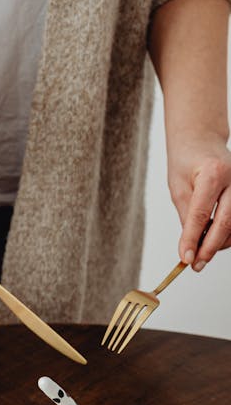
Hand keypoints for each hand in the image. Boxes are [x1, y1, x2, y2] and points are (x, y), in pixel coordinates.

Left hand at [168, 134, 230, 268]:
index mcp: (212, 173)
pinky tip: (212, 239)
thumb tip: (191, 245)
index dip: (193, 238)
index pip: (201, 212)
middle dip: (210, 247)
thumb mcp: (178, 186)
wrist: (202, 140)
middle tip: (196, 264)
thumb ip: (188, 215)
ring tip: (200, 252)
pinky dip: (227, 234)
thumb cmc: (187, 161)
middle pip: (226, 221)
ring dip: (219, 243)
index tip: (185, 258)